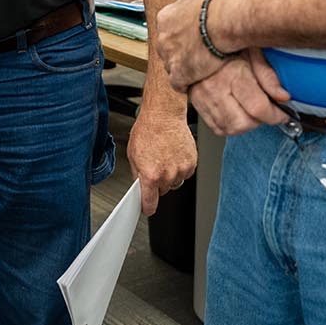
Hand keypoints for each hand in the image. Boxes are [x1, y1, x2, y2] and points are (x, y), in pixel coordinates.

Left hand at [127, 97, 196, 216]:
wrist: (164, 115)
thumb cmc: (148, 131)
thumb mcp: (132, 155)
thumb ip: (137, 175)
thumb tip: (140, 187)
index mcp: (151, 175)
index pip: (150, 204)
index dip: (147, 208)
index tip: (147, 209)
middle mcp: (168, 175)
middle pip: (162, 192)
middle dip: (157, 184)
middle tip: (154, 166)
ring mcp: (181, 170)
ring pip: (174, 183)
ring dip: (169, 176)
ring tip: (164, 158)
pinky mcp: (192, 163)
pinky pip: (185, 174)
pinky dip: (179, 168)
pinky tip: (173, 155)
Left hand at [154, 0, 231, 91]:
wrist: (223, 20)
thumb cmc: (219, 5)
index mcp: (166, 17)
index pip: (169, 31)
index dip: (181, 36)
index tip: (191, 39)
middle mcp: (163, 37)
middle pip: (167, 49)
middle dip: (180, 53)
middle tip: (196, 55)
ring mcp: (169, 56)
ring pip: (172, 67)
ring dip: (184, 69)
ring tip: (199, 70)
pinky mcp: (179, 73)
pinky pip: (179, 83)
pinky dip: (187, 84)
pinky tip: (196, 82)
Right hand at [189, 50, 290, 136]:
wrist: (199, 42)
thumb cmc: (226, 46)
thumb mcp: (252, 52)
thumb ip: (268, 75)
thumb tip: (283, 96)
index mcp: (231, 74)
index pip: (258, 107)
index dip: (276, 115)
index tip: (283, 114)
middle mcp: (214, 89)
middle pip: (243, 123)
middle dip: (260, 121)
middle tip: (266, 110)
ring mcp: (203, 99)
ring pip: (230, 128)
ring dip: (245, 125)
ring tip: (250, 110)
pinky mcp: (197, 105)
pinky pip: (217, 128)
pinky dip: (231, 125)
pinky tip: (236, 112)